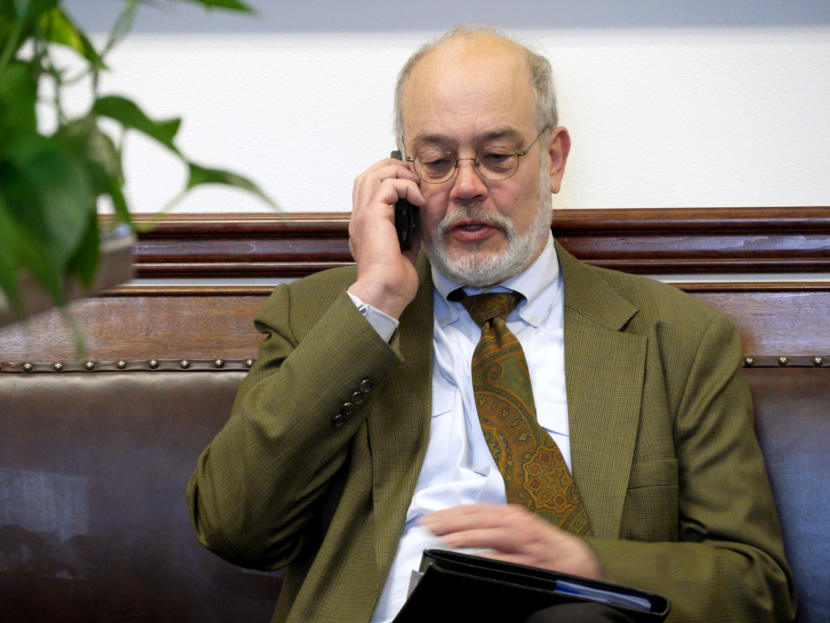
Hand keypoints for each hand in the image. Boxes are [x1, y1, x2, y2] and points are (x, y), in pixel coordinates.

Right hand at [347, 157, 424, 318]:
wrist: (383, 293)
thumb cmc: (392, 283)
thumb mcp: (403, 254)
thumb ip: (407, 237)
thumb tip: (417, 227)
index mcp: (365, 228)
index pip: (369, 191)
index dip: (389, 180)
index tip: (412, 187)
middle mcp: (360, 218)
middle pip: (367, 175)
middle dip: (392, 168)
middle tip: (414, 177)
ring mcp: (363, 216)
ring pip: (373, 174)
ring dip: (398, 173)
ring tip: (416, 184)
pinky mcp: (373, 216)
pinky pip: (388, 185)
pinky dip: (406, 187)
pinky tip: (418, 200)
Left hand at [420, 504, 604, 579]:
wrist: (576, 559)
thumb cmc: (543, 544)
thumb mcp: (518, 527)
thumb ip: (492, 525)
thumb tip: (459, 528)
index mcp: (511, 514)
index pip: (474, 510)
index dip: (450, 513)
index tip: (430, 518)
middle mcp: (517, 524)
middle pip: (479, 519)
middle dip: (452, 522)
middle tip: (429, 525)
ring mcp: (524, 543)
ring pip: (492, 535)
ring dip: (468, 536)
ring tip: (446, 538)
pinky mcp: (531, 562)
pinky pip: (507, 560)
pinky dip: (490, 558)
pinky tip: (474, 559)